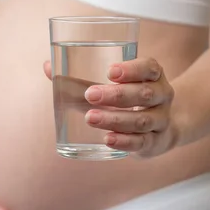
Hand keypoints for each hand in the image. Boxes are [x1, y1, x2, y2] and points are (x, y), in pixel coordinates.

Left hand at [44, 58, 179, 157]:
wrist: (162, 128)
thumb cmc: (127, 100)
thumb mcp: (111, 86)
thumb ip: (81, 79)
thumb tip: (47, 66)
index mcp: (152, 76)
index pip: (149, 68)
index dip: (132, 69)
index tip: (110, 71)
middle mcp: (161, 96)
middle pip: (144, 94)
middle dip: (116, 95)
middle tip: (89, 94)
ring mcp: (160, 121)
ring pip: (141, 120)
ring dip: (115, 119)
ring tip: (90, 118)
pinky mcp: (154, 142)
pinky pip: (141, 142)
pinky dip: (124, 141)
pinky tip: (107, 139)